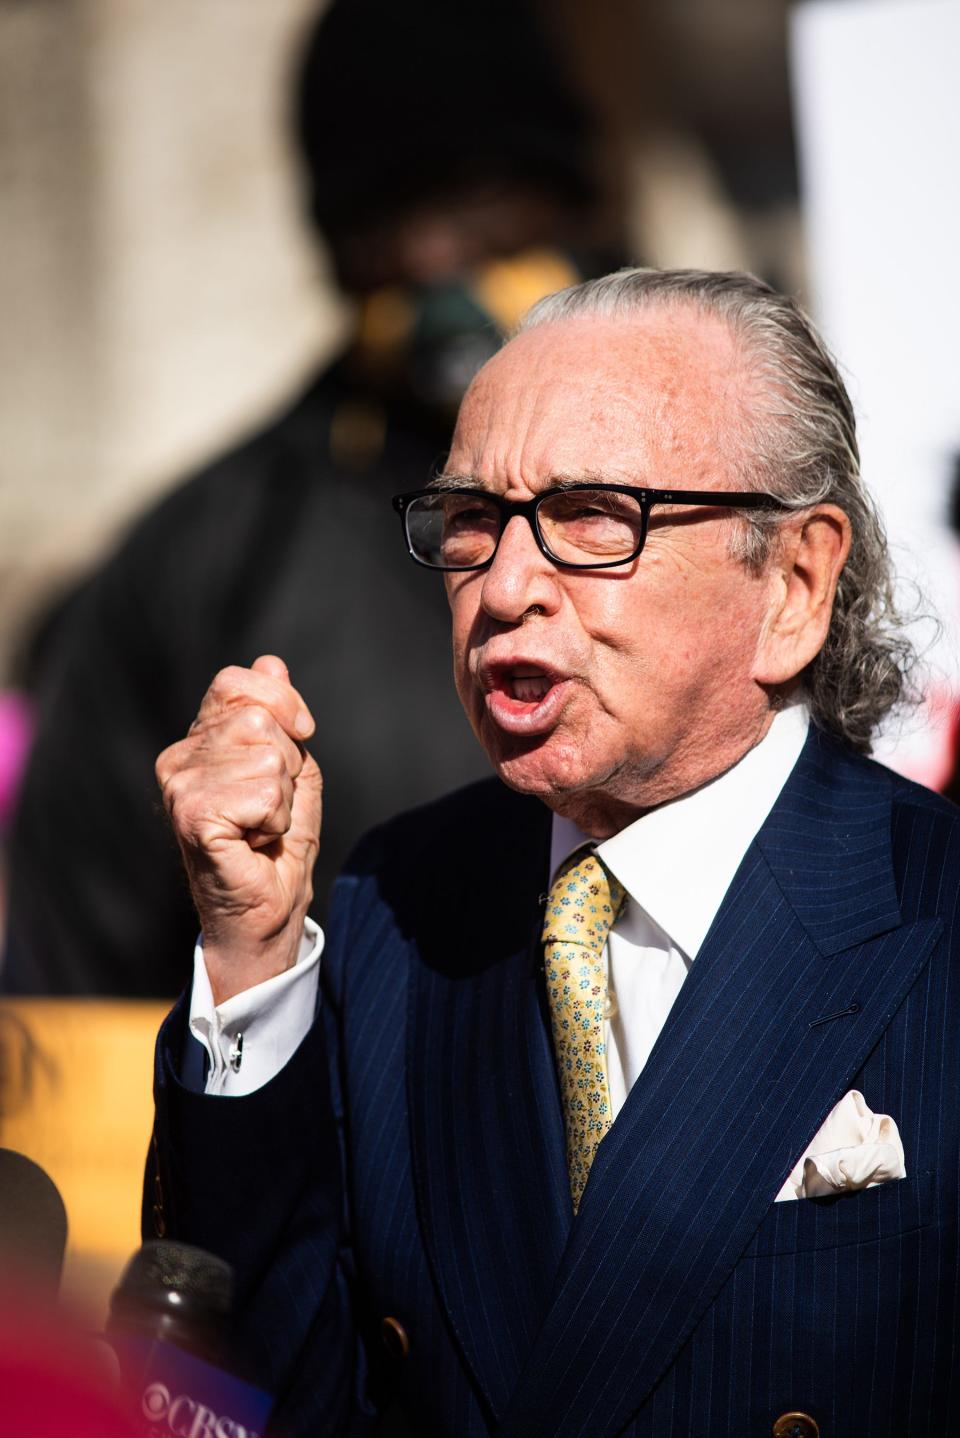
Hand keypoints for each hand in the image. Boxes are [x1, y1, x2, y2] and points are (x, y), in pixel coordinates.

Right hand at [156, 655, 321, 1002]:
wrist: (266, 912)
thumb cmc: (278, 846)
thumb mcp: (293, 769)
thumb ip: (281, 716)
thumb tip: (270, 661)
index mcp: (199, 740)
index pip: (237, 682)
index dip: (282, 700)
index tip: (302, 734)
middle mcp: (179, 759)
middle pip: (259, 719)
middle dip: (287, 765)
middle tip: (270, 808)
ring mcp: (180, 787)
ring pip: (267, 757)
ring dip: (282, 798)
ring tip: (260, 827)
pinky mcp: (192, 817)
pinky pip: (263, 794)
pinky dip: (275, 821)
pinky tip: (253, 842)